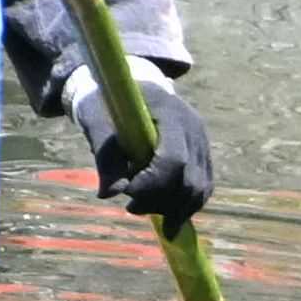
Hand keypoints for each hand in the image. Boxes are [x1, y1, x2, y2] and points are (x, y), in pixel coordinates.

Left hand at [82, 67, 217, 223]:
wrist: (126, 86)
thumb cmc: (107, 103)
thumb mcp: (97, 123)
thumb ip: (105, 157)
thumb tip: (108, 195)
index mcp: (170, 111)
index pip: (174, 159)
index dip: (152, 184)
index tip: (127, 194)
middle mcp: (194, 127)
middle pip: (191, 180)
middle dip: (161, 202)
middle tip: (131, 207)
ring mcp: (202, 141)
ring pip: (200, 189)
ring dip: (173, 209)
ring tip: (141, 208)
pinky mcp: (202, 154)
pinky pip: (202, 188)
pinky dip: (184, 205)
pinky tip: (162, 213)